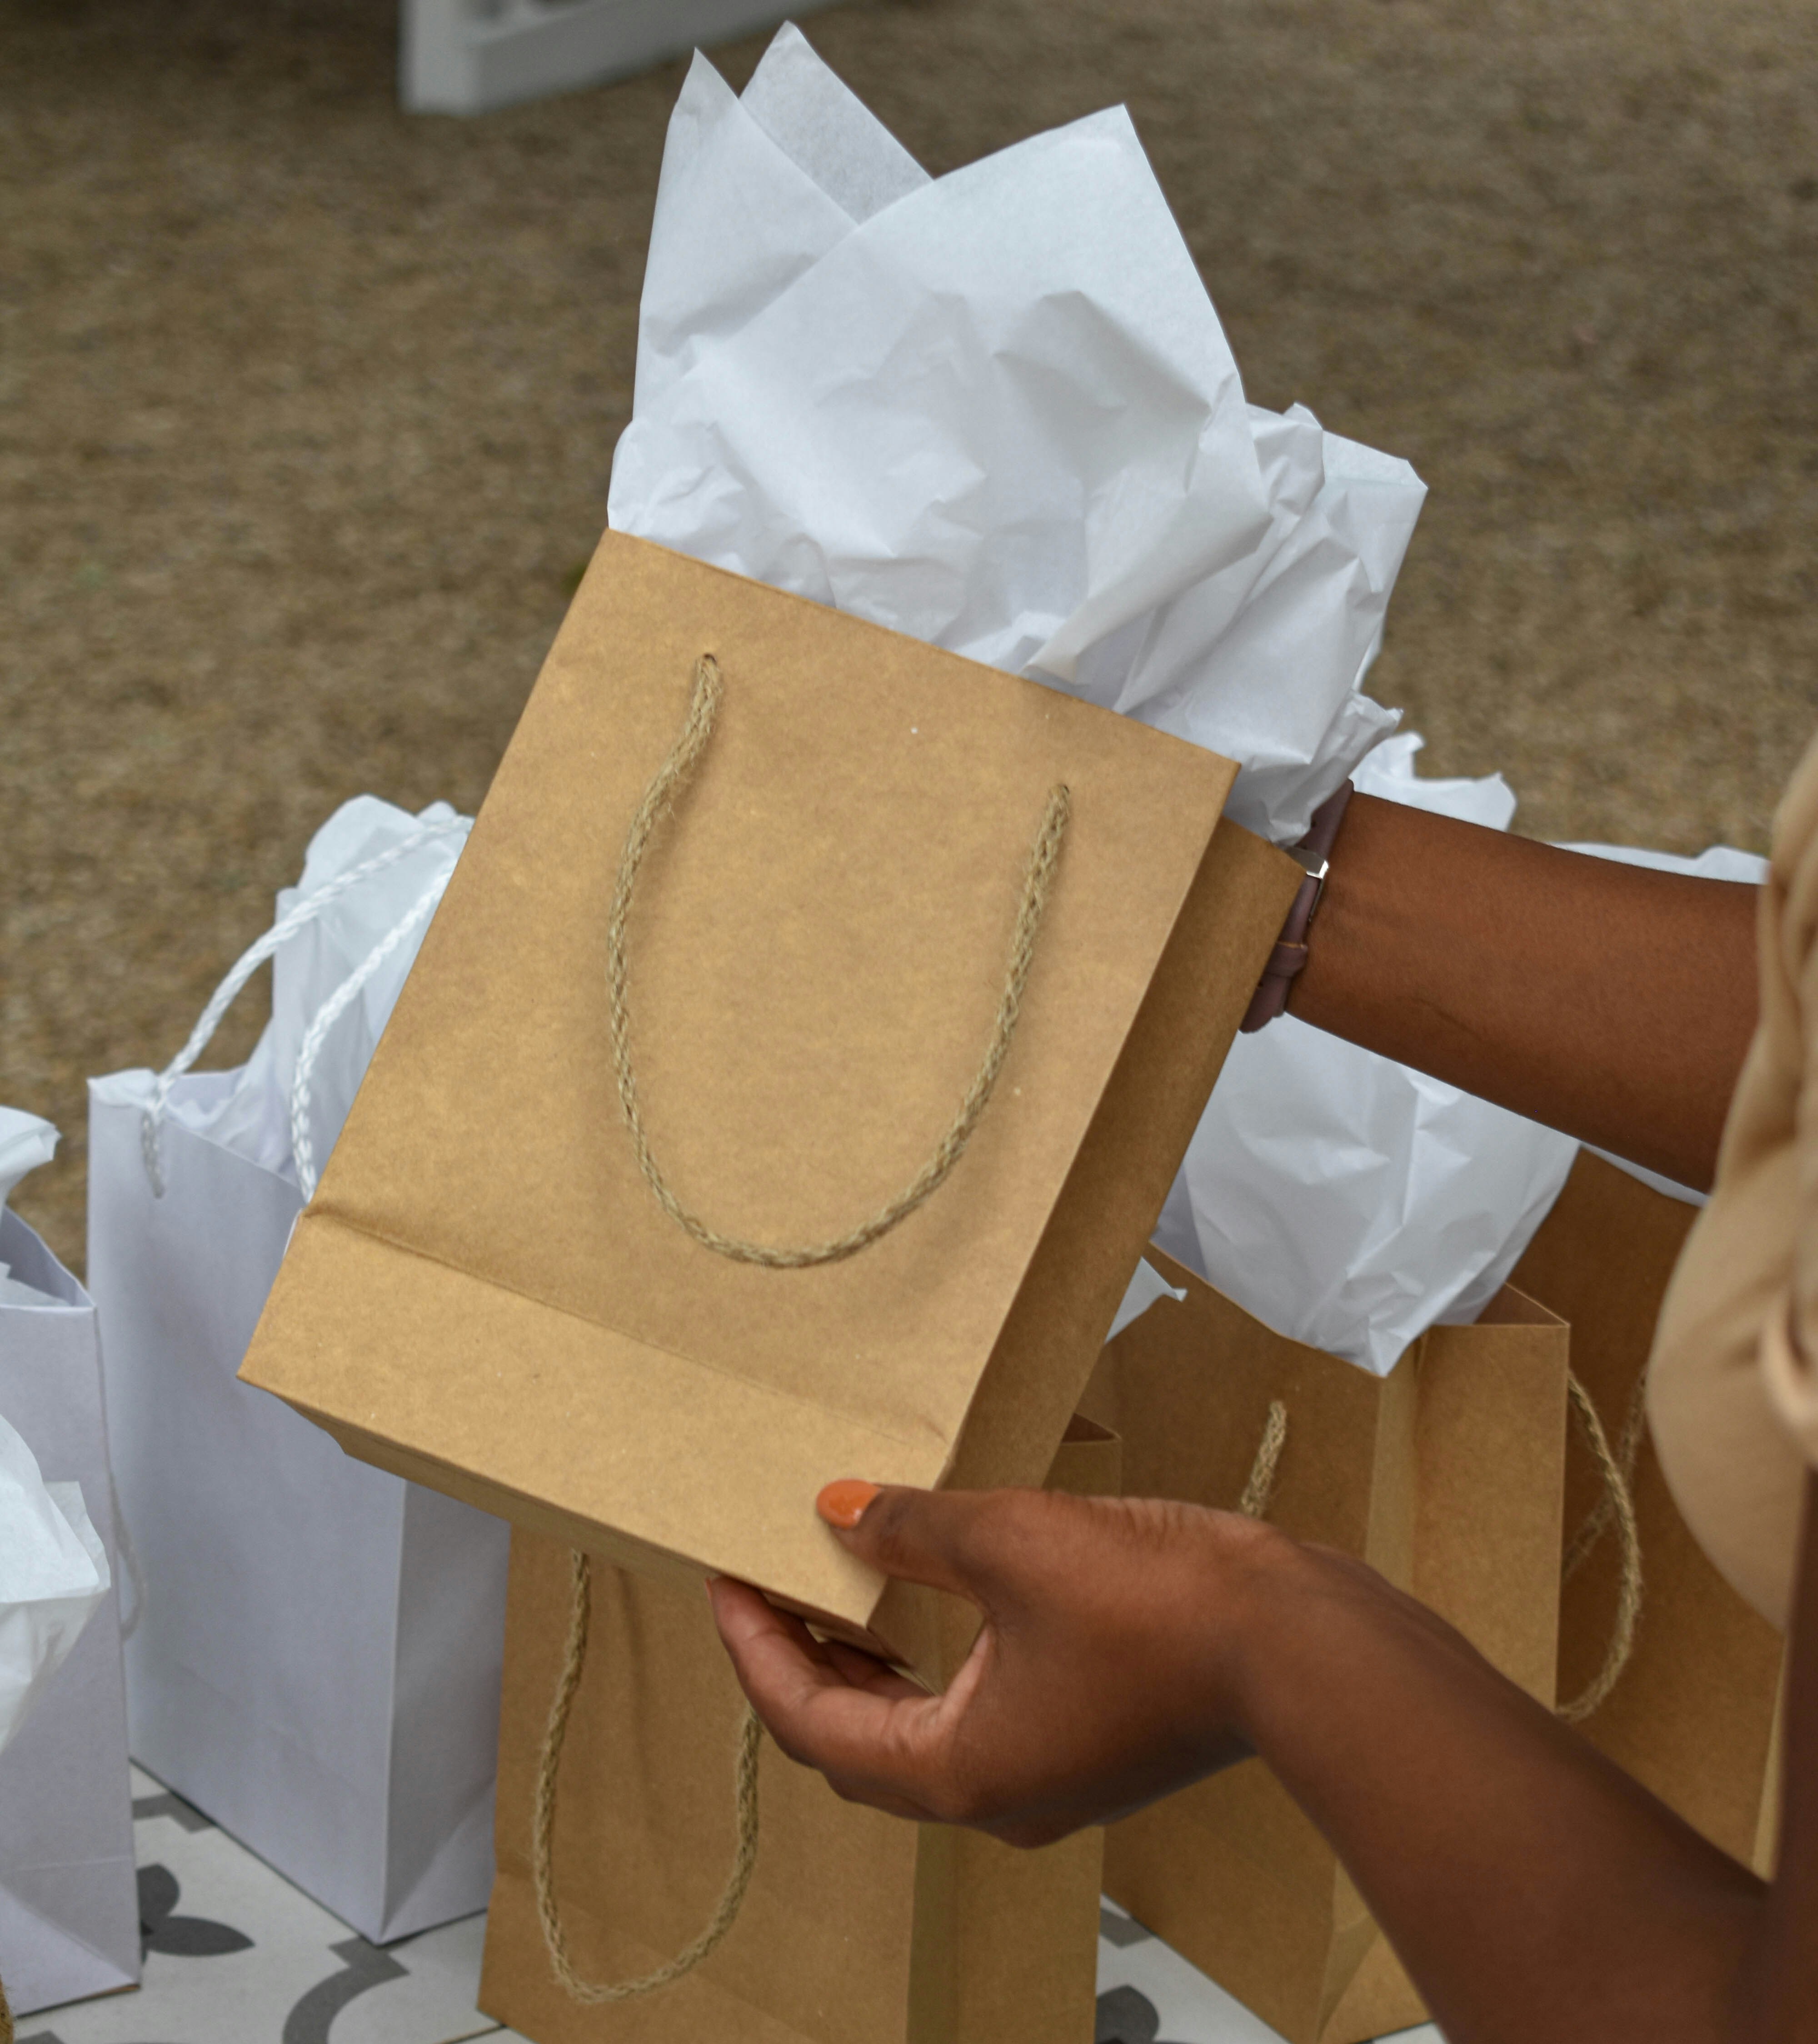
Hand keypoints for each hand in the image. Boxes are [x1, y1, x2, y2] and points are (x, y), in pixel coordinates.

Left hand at [708, 1481, 1283, 1846]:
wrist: (1293, 1642)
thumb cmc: (1156, 1605)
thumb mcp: (1011, 1542)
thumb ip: (912, 1530)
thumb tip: (839, 1512)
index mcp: (957, 1771)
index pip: (812, 1724)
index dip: (756, 1651)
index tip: (721, 1583)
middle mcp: (992, 1799)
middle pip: (855, 1744)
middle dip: (800, 1664)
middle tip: (761, 1586)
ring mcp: (1043, 1781)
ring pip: (914, 1737)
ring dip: (864, 1670)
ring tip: (827, 1589)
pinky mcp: (1084, 1749)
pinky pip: (972, 1719)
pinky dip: (927, 1670)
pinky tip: (925, 1607)